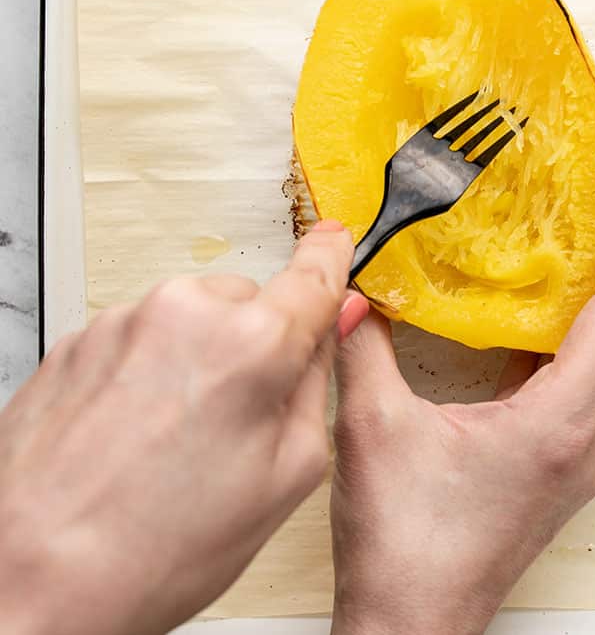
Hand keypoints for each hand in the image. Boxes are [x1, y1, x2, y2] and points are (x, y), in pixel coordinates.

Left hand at [0, 221, 370, 634]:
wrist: (32, 581)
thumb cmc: (154, 549)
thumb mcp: (286, 475)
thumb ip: (317, 384)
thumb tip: (330, 329)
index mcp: (252, 343)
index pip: (313, 272)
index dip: (331, 257)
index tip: (334, 240)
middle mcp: (182, 313)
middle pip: (247, 304)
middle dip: (254, 347)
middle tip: (239, 423)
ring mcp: (119, 324)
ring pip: (189, 322)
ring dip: (196, 363)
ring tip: (174, 446)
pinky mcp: (72, 343)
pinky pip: (136, 341)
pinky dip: (146, 378)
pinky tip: (134, 441)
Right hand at [330, 158, 594, 634]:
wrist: (415, 625)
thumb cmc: (404, 546)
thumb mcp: (373, 429)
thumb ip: (365, 343)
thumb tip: (355, 282)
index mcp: (563, 421)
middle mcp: (591, 437)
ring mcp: (585, 454)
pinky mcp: (567, 462)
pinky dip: (588, 328)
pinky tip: (558, 302)